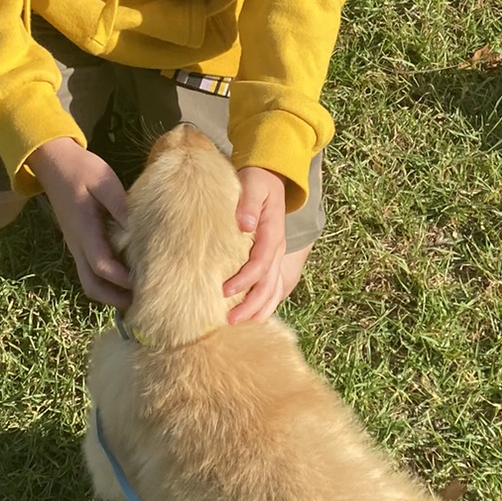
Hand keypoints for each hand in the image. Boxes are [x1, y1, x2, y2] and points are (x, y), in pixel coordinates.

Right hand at [29, 137, 131, 307]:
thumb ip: (120, 205)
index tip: (146, 284)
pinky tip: (127, 278)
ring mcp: (76, 246)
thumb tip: (139, 229)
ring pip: (90, 281)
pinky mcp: (80, 243)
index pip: (101, 265)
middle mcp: (77, 244)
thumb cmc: (80, 169)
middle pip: (92, 285)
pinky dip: (107, 282)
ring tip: (138, 296)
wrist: (53, 162)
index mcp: (84, 230)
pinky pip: (91, 270)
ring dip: (111, 294)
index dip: (122, 280)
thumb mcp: (104, 180)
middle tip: (143, 303)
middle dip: (115, 299)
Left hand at [225, 166, 288, 322]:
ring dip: (259, 309)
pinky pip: (272, 286)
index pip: (261, 263)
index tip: (224, 291)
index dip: (244, 280)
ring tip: (241, 325)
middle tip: (230, 320)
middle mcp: (277, 248)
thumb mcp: (253, 184)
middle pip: (269, 284)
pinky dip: (264, 304)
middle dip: (252, 305)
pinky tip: (251, 317)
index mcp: (273, 233)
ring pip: (274, 290)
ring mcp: (276, 255)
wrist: (271, 175)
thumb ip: (248, 203)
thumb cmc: (258, 180)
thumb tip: (243, 225)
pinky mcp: (271, 258)